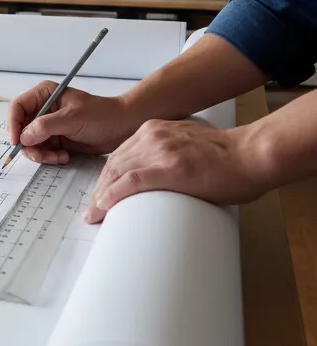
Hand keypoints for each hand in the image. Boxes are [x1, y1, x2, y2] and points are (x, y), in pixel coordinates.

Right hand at [7, 82, 139, 164]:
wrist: (122, 128)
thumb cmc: (102, 115)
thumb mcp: (72, 118)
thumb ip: (46, 126)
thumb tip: (24, 137)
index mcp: (44, 95)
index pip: (17, 108)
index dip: (13, 125)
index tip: (17, 141)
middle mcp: (43, 109)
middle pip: (21, 129)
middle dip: (29, 145)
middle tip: (41, 156)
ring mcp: (48, 125)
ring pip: (30, 143)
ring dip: (41, 154)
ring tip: (58, 157)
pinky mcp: (55, 139)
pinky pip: (42, 151)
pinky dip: (49, 157)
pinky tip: (64, 156)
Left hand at [84, 118, 267, 223]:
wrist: (252, 154)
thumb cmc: (228, 156)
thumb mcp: (187, 146)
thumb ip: (167, 156)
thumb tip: (156, 182)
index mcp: (155, 130)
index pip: (120, 154)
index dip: (106, 177)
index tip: (100, 194)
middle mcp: (152, 137)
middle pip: (113, 164)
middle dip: (100, 189)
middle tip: (93, 210)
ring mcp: (160, 151)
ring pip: (117, 173)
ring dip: (102, 197)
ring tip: (95, 215)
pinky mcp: (170, 168)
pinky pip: (131, 182)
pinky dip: (114, 195)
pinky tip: (104, 206)